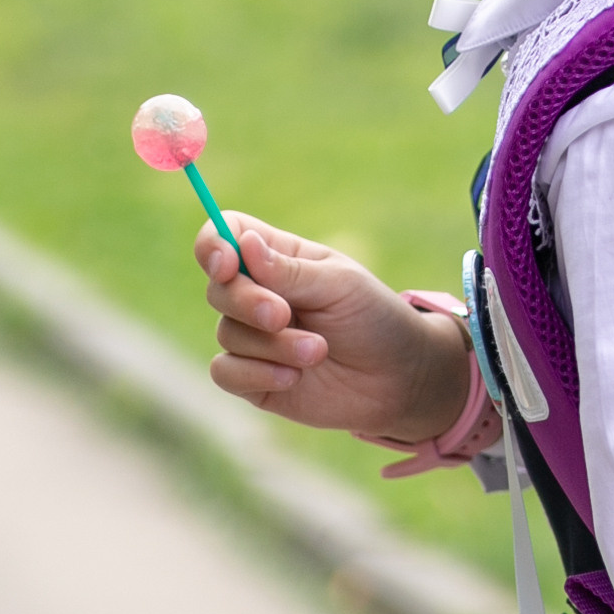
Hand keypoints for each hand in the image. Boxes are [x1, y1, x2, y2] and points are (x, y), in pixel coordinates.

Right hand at [196, 214, 467, 440]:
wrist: (399, 379)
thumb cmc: (374, 319)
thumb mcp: (340, 285)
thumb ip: (290, 271)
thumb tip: (243, 243)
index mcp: (278, 257)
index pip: (225, 235)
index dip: (214, 245)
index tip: (227, 265)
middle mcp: (257, 294)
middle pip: (219, 288)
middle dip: (247, 302)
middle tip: (283, 316)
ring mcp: (252, 337)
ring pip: (227, 333)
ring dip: (273, 346)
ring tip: (318, 351)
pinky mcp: (252, 378)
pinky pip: (225, 372)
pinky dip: (256, 374)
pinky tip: (293, 378)